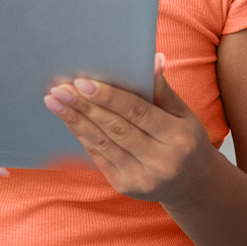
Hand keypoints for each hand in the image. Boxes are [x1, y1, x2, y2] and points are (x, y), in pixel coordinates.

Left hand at [45, 54, 215, 201]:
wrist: (192, 184)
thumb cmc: (185, 140)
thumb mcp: (183, 115)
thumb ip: (163, 90)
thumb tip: (153, 59)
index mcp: (178, 138)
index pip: (138, 112)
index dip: (108, 97)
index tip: (82, 82)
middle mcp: (161, 161)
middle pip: (116, 128)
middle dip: (84, 107)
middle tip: (59, 89)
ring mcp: (142, 178)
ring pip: (102, 143)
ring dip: (75, 120)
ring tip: (54, 101)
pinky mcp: (125, 186)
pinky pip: (98, 156)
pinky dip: (81, 135)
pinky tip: (68, 119)